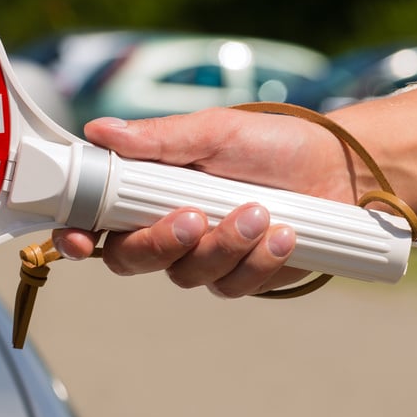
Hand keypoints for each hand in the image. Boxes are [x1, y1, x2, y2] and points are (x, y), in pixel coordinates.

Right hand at [51, 108, 354, 296]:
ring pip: (185, 275)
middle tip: (195, 218)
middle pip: (130, 259)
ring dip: (224, 245)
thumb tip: (99, 130)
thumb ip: (157, 139)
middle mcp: (165, 228)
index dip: (77, 236)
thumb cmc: (272, 143)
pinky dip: (257, 260)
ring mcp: (201, 257)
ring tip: (260, 211)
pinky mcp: (239, 277)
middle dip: (161, 243)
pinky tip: (283, 234)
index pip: (95, 220)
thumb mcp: (214, 130)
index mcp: (146, 190)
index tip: (82, 238)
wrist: (339, 170)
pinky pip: (231, 285)